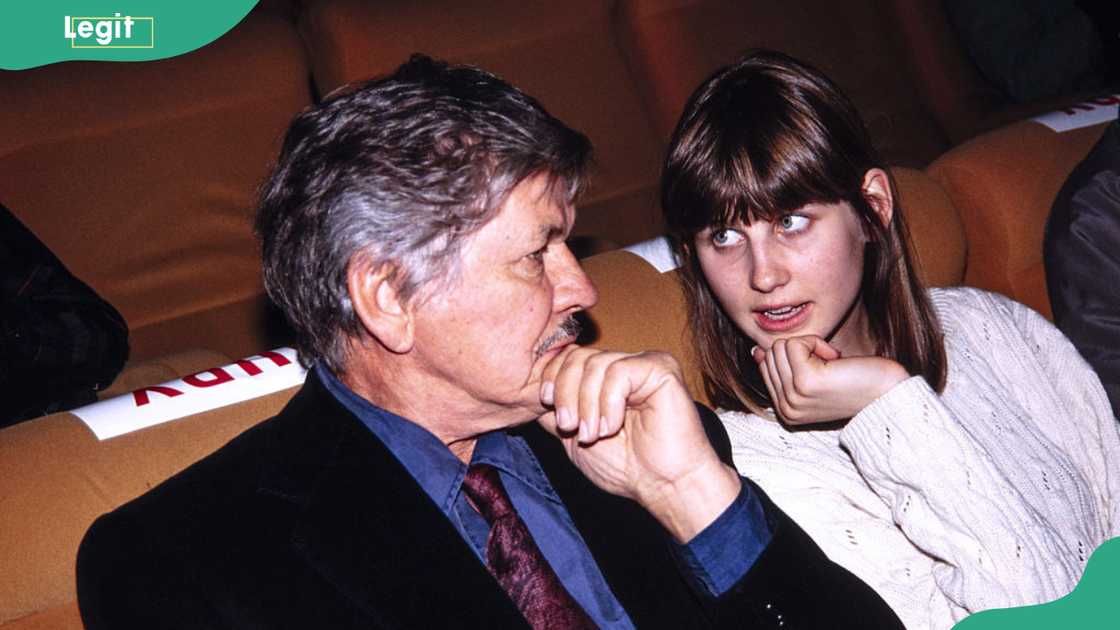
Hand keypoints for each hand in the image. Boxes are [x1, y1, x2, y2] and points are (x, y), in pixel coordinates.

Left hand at [538, 346, 740, 541]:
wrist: (663, 486)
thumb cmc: (625, 467)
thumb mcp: (573, 437)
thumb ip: (555, 410)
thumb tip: (529, 389)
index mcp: (605, 378)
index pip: (568, 357)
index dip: (552, 378)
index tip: (548, 406)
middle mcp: (625, 365)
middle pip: (577, 356)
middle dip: (565, 393)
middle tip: (570, 426)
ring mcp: (643, 364)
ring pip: (596, 364)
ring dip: (587, 404)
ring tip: (594, 434)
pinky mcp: (661, 368)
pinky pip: (619, 372)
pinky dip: (609, 403)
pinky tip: (614, 426)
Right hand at [752, 336, 909, 424]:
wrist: (887, 393)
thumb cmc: (855, 382)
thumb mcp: (812, 377)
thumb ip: (783, 367)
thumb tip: (756, 350)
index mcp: (785, 411)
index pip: (766, 363)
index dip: (794, 356)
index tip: (820, 369)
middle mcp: (786, 408)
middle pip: (770, 353)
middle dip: (800, 350)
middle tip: (828, 366)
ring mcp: (794, 396)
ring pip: (780, 345)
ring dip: (810, 345)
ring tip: (832, 365)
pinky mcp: (805, 381)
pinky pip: (796, 342)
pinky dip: (817, 343)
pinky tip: (835, 360)